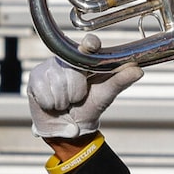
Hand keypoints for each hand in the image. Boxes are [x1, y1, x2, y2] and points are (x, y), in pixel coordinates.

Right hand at [26, 38, 144, 140]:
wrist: (68, 128)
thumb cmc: (88, 107)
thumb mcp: (106, 95)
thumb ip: (120, 81)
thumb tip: (138, 70)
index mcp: (85, 59)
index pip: (88, 44)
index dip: (89, 44)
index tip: (90, 45)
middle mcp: (66, 59)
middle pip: (72, 71)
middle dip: (76, 90)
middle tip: (77, 96)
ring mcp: (49, 67)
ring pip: (58, 83)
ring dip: (64, 100)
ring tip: (65, 101)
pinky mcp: (34, 77)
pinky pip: (45, 92)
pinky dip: (51, 103)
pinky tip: (52, 103)